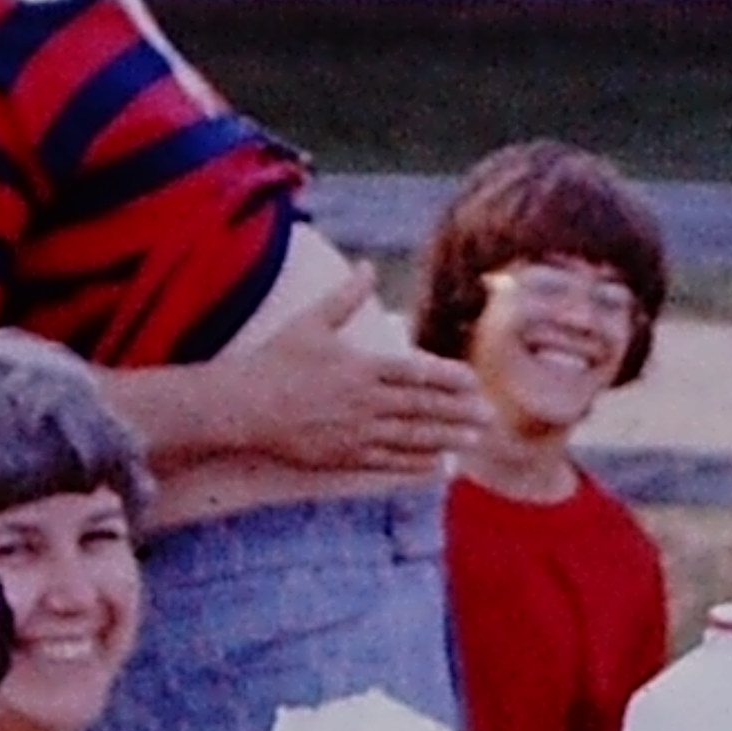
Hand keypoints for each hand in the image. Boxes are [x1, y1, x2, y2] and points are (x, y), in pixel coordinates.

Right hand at [216, 269, 493, 474]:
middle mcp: (363, 401)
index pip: (416, 372)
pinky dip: (416, 464)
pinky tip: (438, 465)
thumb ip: (345, 296)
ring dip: (446, 438)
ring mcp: (355, 432)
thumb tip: (368, 265)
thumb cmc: (274, 361)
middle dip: (459, 411)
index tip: (472, 381)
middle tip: (490, 415)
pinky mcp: (344, 457)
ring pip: (412, 437)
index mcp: (360, 366)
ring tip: (473, 439)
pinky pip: (389, 462)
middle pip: (423, 407)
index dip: (448, 378)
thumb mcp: (310, 322)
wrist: (242, 407)